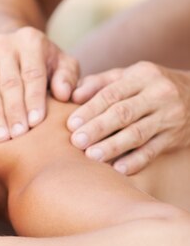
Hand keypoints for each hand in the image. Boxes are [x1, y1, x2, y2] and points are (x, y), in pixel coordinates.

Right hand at [0, 27, 78, 140]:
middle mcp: (4, 45)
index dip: (33, 99)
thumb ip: (67, 77)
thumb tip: (64, 94)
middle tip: (18, 135)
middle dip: (14, 111)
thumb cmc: (43, 62)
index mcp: (30, 40)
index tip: (36, 122)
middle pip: (9, 83)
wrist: (10, 47)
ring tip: (1, 138)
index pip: (32, 73)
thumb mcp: (61, 63)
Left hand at [68, 61, 189, 174]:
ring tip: (91, 156)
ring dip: (113, 146)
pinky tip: (117, 169)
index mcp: (142, 76)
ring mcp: (168, 117)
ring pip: (138, 133)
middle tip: (76, 141)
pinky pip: (152, 151)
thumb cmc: (146, 86)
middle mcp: (158, 95)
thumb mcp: (126, 76)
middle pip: (124, 114)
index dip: (90, 109)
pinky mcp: (174, 137)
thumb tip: (72, 94)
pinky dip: (135, 161)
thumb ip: (97, 83)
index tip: (71, 123)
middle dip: (98, 128)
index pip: (112, 94)